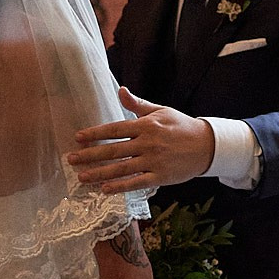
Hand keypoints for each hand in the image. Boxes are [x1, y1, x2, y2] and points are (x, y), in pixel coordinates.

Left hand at [69, 87, 214, 192]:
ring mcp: (154, 161)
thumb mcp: (160, 111)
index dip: (95, 134)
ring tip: (82, 177)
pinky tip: (104, 189)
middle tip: (71, 159)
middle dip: (90, 155)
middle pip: (113, 150)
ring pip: (121, 168)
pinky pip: (136, 183)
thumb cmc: (181, 126)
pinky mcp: (160, 176)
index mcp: (146, 125)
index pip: (114, 129)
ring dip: (99, 173)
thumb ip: (137, 104)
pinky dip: (120, 186)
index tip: (78, 138)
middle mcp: (147, 143)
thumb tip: (120, 90)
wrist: (207, 145)